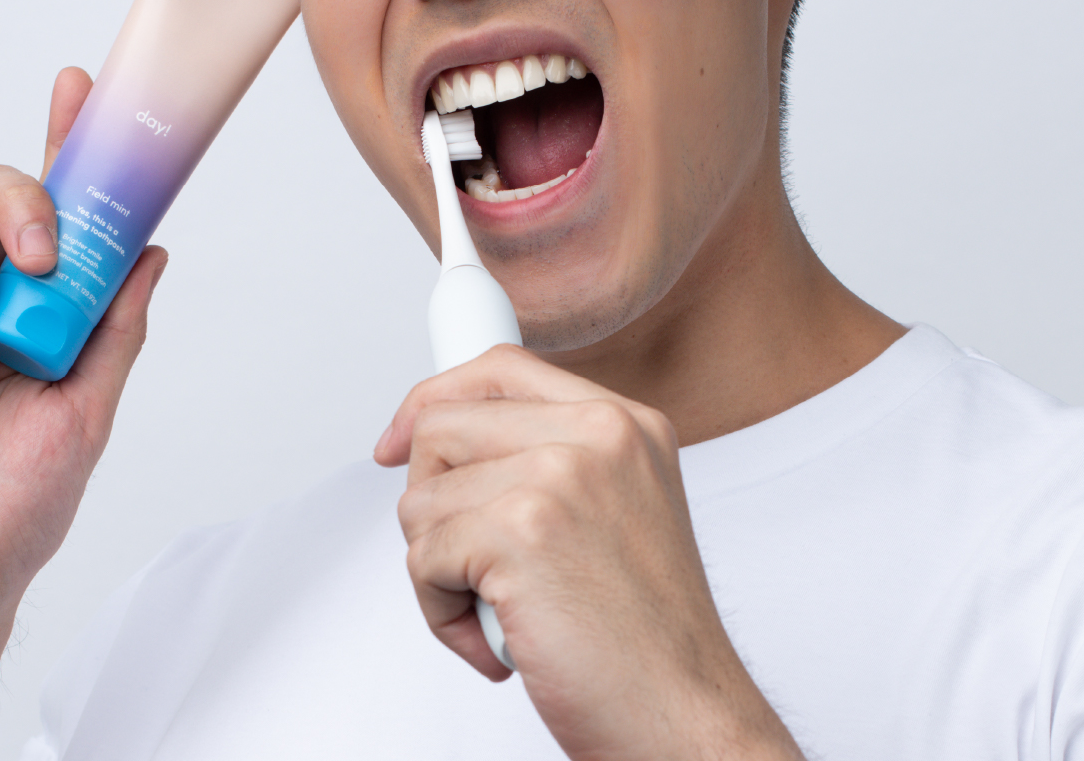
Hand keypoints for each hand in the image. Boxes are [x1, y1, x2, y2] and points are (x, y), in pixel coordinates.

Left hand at [375, 348, 803, 760]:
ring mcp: (562, 475)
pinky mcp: (522, 529)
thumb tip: (445, 440)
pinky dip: (441, 612)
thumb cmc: (648, 640)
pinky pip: (421, 556)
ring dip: (439, 570)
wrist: (685, 716)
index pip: (500, 368)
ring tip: (501, 608)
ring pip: (421, 498)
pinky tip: (500, 637)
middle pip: (442, 424)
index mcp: (627, 423)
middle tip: (475, 563)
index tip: (399, 442)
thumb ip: (553, 462)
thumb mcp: (619, 515)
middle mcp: (600, 435)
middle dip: (432, 504)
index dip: (433, 401)